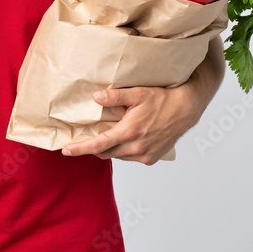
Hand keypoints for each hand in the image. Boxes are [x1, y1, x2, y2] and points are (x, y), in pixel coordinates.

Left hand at [60, 85, 200, 163]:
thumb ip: (115, 97)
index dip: (80, 149)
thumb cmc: (162, 99)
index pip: (98, 144)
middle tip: (85, 138)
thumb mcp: (137, 93)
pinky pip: (130, 157)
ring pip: (117, 156)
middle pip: (105, 152)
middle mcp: (136, 147)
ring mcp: (144, 155)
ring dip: (110, 148)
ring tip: (108, 135)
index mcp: (129, 132)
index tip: (66, 151)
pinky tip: (126, 138)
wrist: (186, 109)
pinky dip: (123, 150)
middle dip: (93, 147)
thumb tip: (95, 97)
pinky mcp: (151, 158)